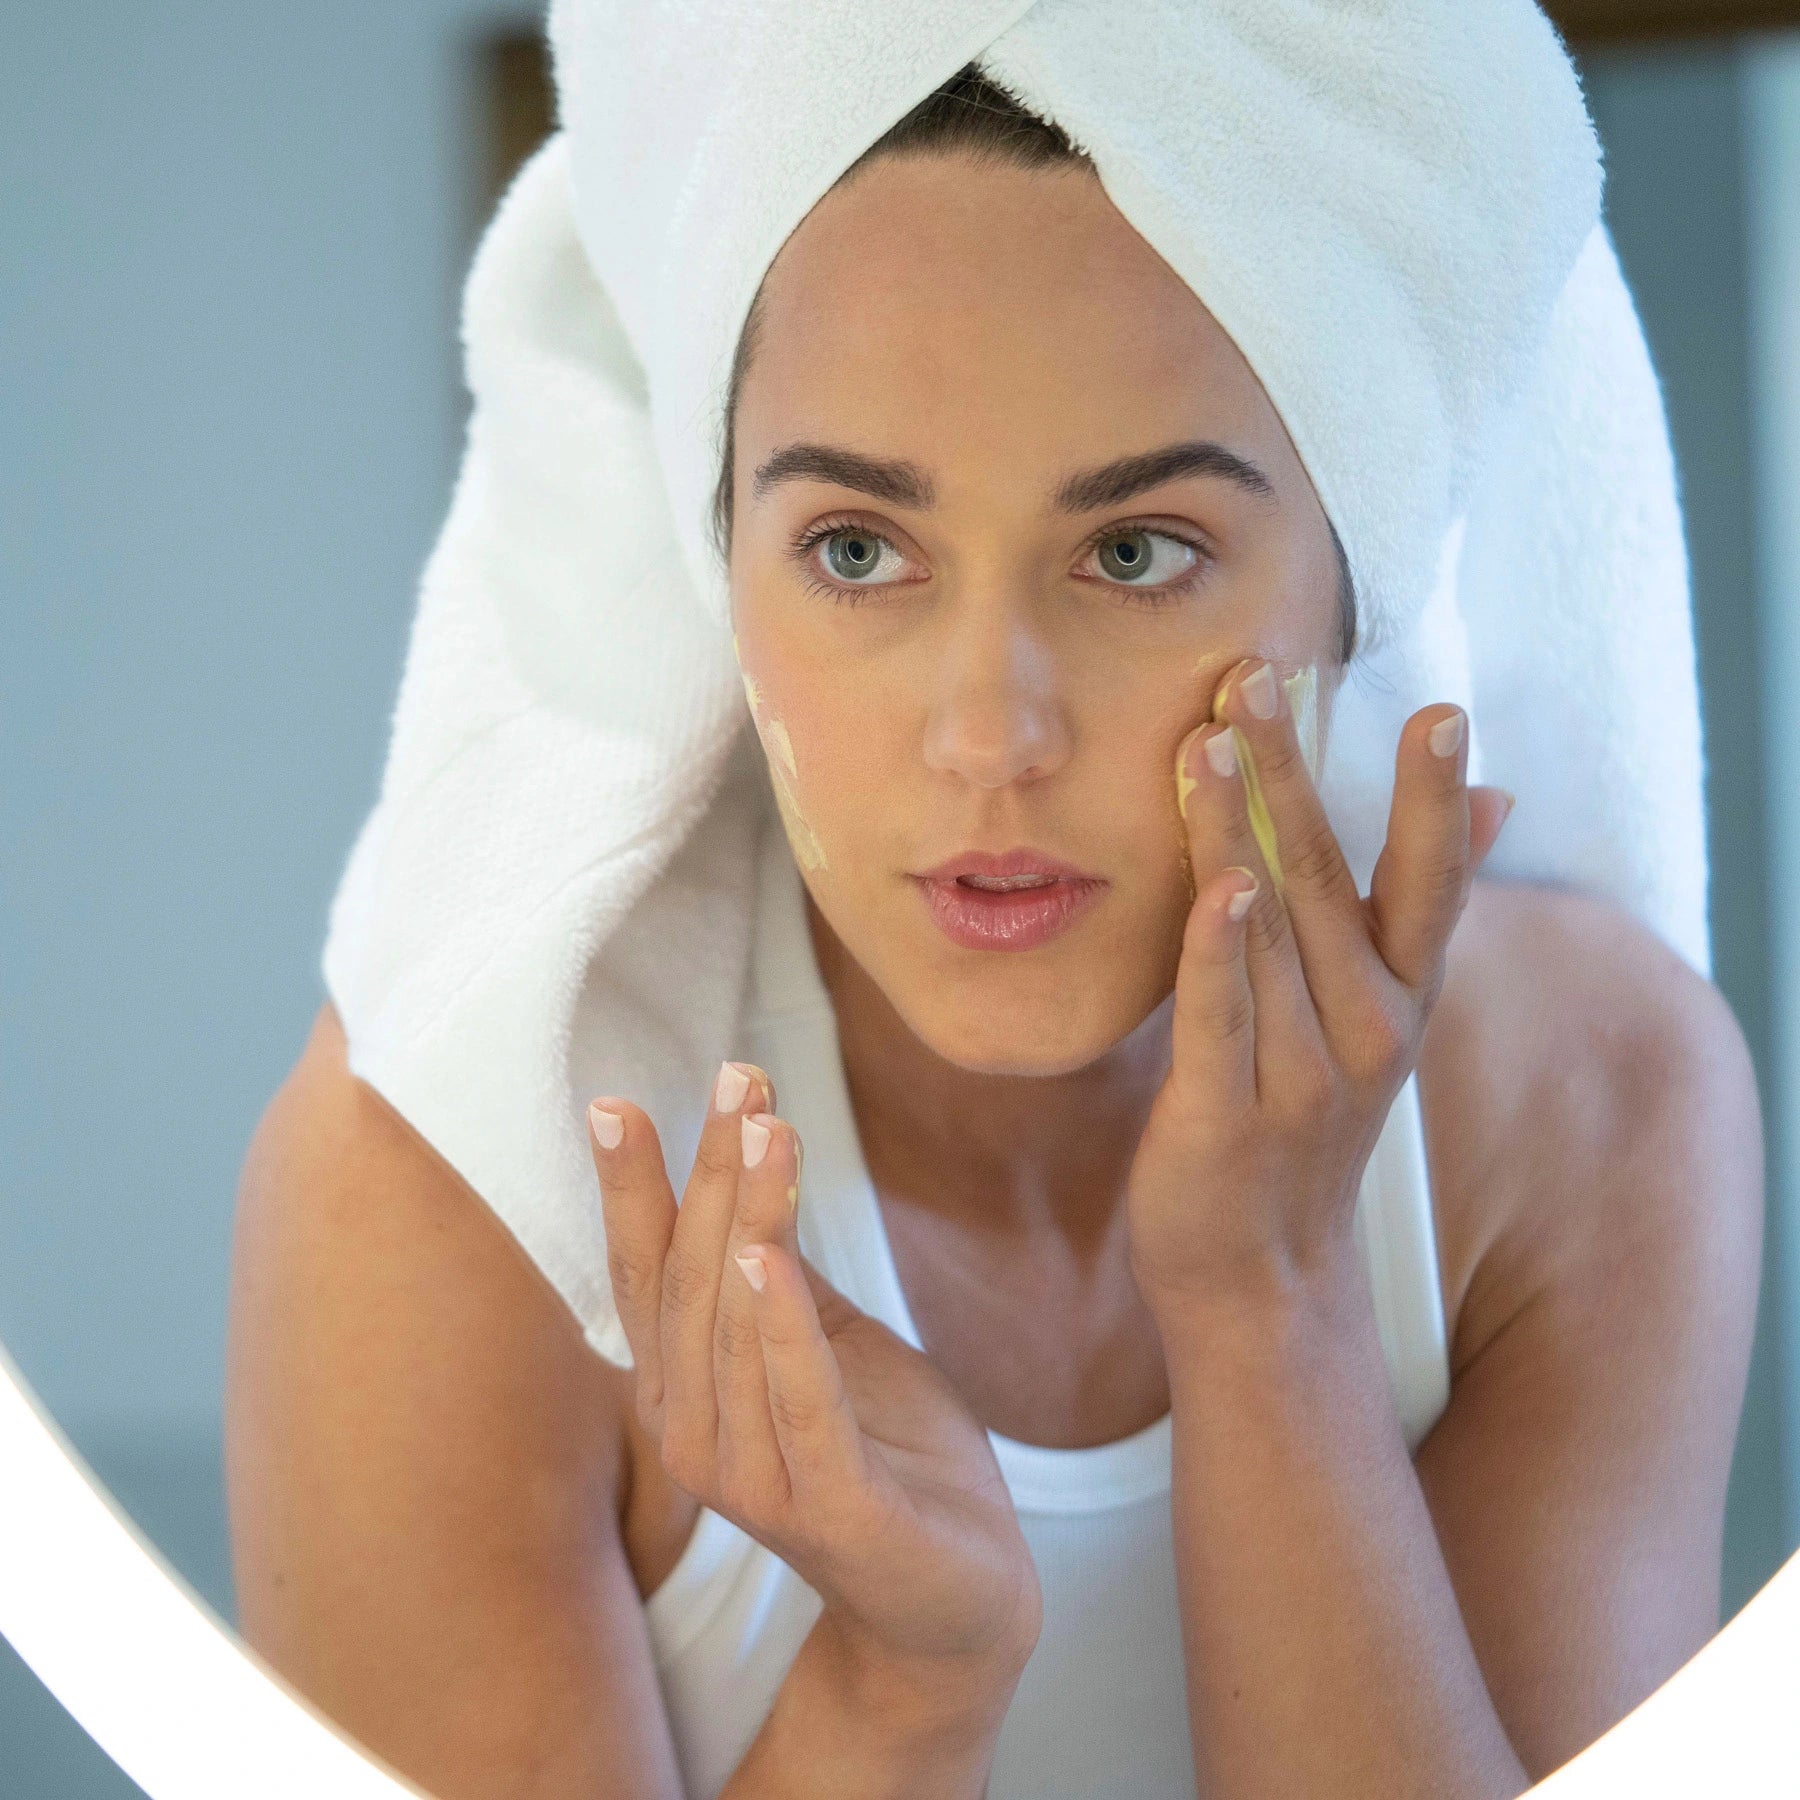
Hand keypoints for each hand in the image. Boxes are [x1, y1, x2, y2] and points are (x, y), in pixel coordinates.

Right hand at [586, 1064, 1041, 1703]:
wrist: (961, 1591)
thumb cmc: (889, 1452)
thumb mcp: (833, 1338)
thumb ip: (783, 1274)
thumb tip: (749, 1172)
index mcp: (689, 1392)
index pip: (647, 1275)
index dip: (631, 1191)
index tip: (617, 1103)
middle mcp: (696, 1435)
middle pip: (690, 1283)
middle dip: (709, 1173)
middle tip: (738, 1078)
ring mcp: (754, 1480)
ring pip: (736, 1328)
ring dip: (751, 1220)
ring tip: (766, 1130)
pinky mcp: (830, 1509)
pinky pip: (798, 1403)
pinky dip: (782, 1328)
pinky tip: (772, 1256)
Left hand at [1127, 656, 1513, 1324]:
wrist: (1262, 1287)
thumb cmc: (1298, 1127)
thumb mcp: (1374, 1019)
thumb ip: (1407, 907)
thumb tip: (1491, 799)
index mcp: (1397, 1001)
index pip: (1428, 883)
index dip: (1434, 799)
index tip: (1440, 711)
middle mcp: (1365, 1033)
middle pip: (1329, 882)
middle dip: (1292, 774)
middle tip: (1256, 678)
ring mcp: (1298, 1078)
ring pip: (1268, 931)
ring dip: (1236, 831)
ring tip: (1205, 742)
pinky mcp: (1223, 1116)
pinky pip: (1222, 1018)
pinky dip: (1221, 949)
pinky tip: (1219, 884)